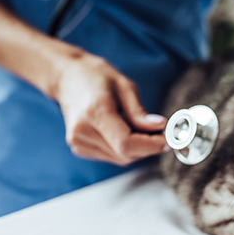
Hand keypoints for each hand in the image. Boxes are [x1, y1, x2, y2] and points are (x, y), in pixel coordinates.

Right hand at [53, 48, 167, 165]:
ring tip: (138, 127)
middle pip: (125, 154)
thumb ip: (140, 112)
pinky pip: (110, 156)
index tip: (167, 140)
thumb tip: (159, 128)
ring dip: (136, 148)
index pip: (126, 144)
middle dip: (147, 147)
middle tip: (158, 132)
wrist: (66, 77)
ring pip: (119, 159)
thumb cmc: (94, 76)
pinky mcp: (79, 148)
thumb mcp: (124, 85)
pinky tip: (122, 130)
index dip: (150, 146)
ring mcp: (78, 142)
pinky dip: (123, 148)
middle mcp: (82, 131)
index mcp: (94, 112)